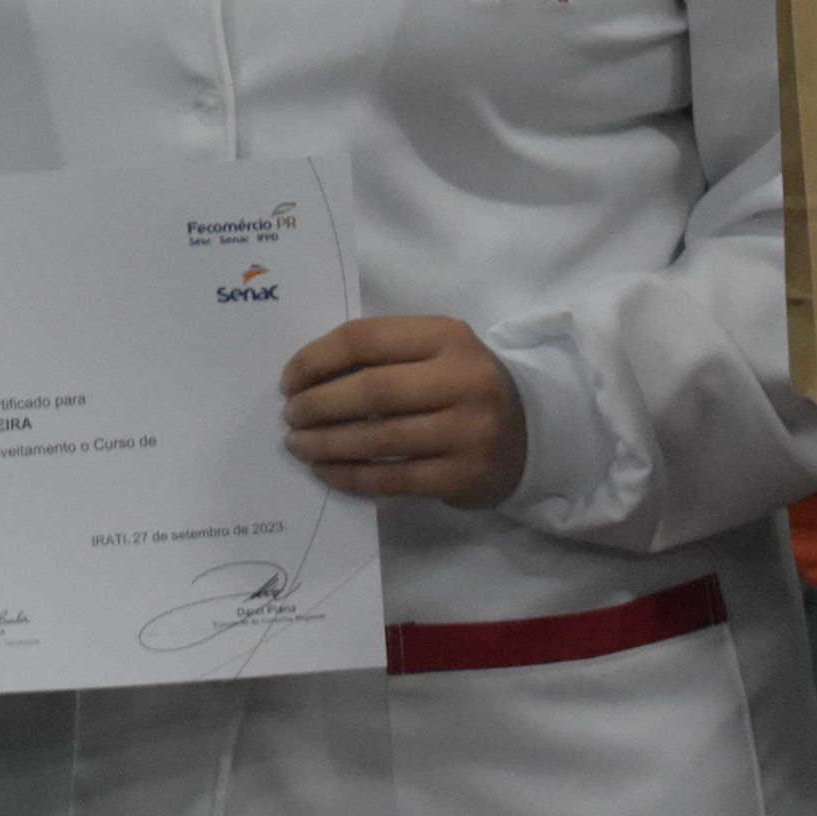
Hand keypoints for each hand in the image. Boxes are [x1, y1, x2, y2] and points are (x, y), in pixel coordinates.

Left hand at [282, 315, 529, 509]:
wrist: (527, 434)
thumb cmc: (461, 386)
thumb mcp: (436, 352)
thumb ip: (383, 354)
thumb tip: (307, 376)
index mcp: (448, 336)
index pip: (366, 339)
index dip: (316, 359)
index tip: (289, 380)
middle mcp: (463, 379)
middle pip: (371, 390)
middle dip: (317, 405)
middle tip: (290, 416)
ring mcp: (467, 430)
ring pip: (379, 439)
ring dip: (327, 444)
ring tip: (298, 444)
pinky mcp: (463, 475)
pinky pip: (393, 479)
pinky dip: (351, 476)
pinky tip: (326, 471)